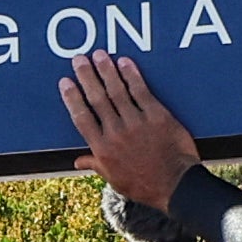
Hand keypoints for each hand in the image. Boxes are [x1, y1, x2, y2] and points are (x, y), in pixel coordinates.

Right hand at [59, 51, 200, 215]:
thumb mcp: (115, 179)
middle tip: (79, 59)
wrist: (176, 186)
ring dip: (106, 70)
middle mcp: (116, 133)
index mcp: (102, 149)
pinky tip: (124, 63)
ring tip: (99, 55)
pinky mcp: (157, 116)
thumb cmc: (145, 185)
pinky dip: (132, 76)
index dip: (72, 98)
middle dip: (86, 76)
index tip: (66, 83)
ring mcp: (137, 123)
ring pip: (116, 91)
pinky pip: (141, 91)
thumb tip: (78, 161)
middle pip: (97, 99)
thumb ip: (96, 165)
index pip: (82, 117)